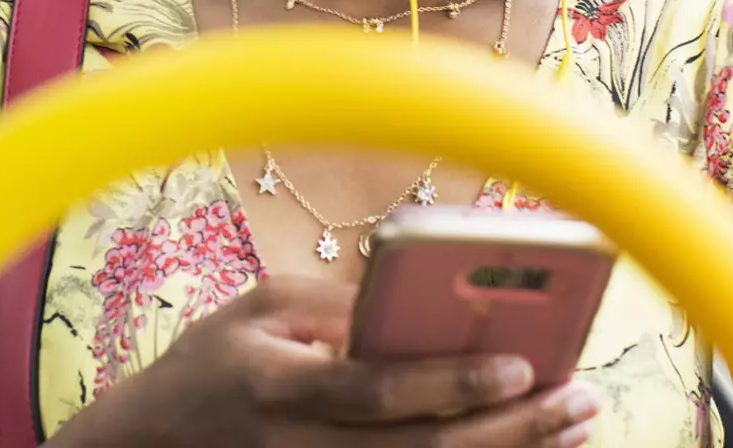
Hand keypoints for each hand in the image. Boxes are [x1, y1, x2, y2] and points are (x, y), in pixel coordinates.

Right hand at [51, 274, 600, 445]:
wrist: (154, 445)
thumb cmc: (211, 365)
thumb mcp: (257, 310)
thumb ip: (333, 304)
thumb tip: (416, 300)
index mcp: (284, 388)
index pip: (378, 391)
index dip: (450, 383)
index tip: (518, 365)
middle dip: (512, 428)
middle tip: (578, 398)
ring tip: (572, 425)